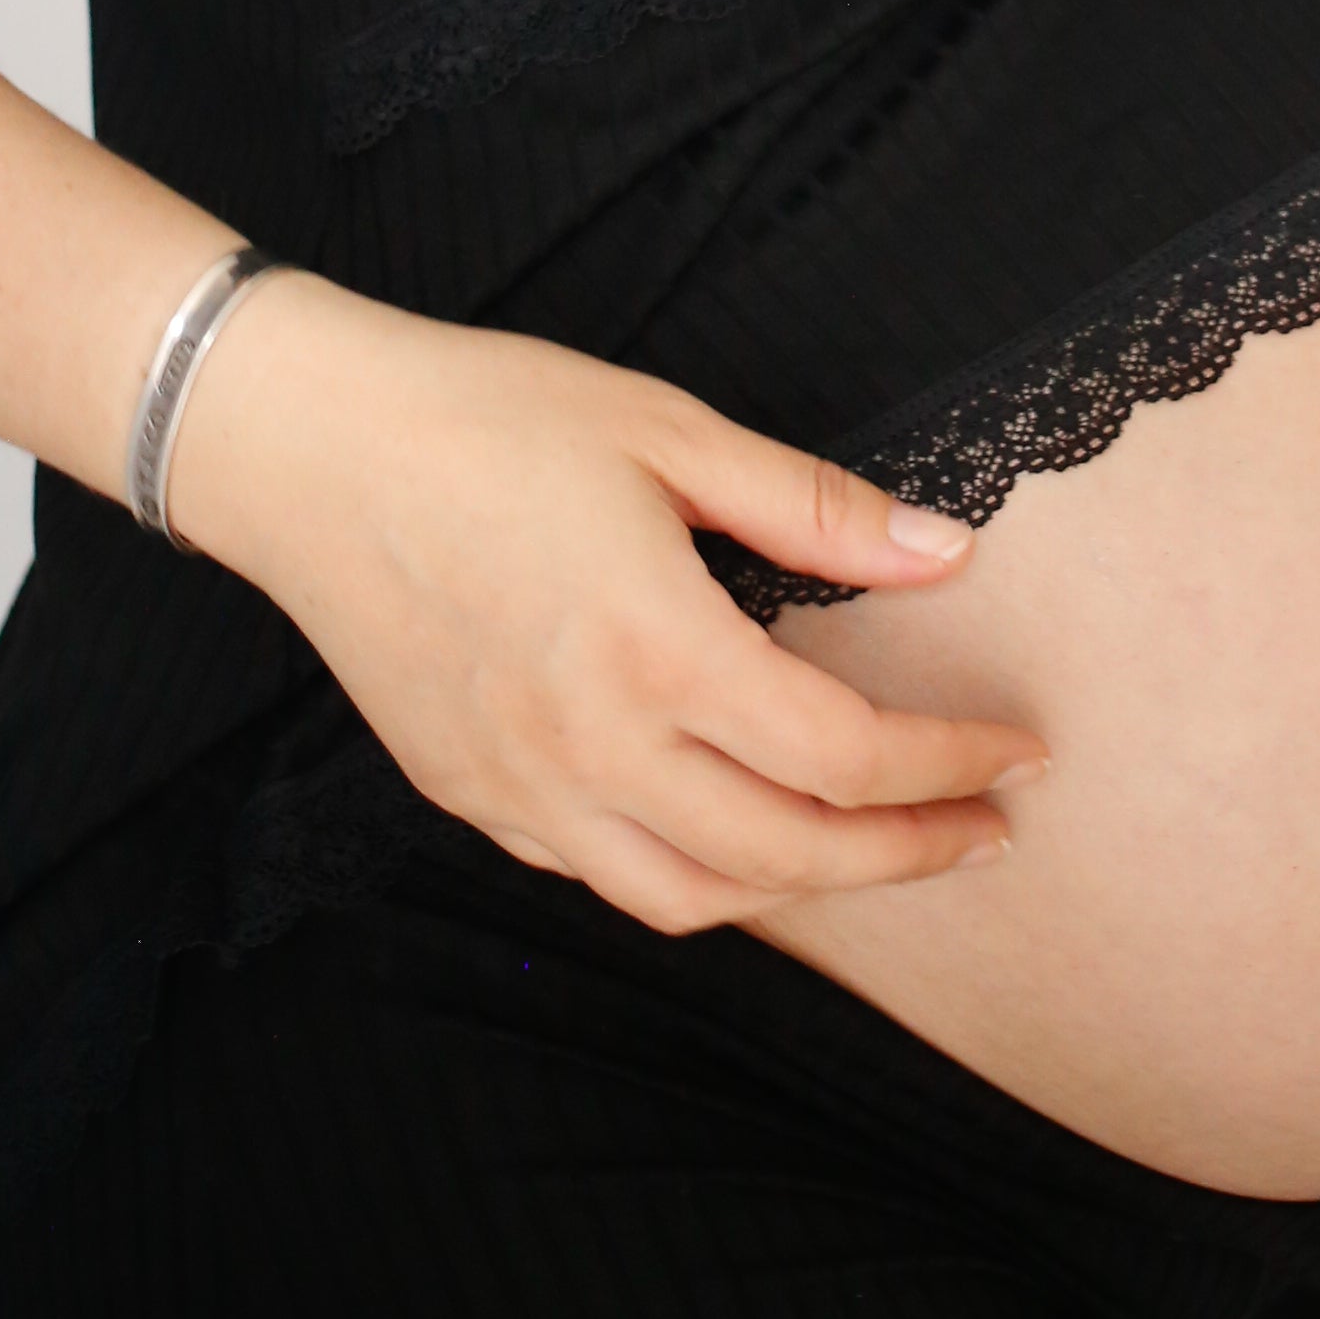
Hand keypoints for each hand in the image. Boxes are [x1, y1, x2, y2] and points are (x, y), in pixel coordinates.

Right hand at [171, 278, 1042, 939]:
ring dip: (802, 891)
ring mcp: (523, 789)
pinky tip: (733, 829)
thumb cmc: (484, 418)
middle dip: (908, 857)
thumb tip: (946, 555)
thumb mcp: (668, 432)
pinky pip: (602, 878)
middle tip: (984, 830)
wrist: (302, 447)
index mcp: (661, 651)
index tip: (1018, 752)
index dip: (949, 767)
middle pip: (789, 858)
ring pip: (692, 900)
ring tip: (875, 850)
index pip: (847, 758)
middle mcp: (594, 748)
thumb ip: (814, 510)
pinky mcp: (469, 794)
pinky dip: (692, 877)